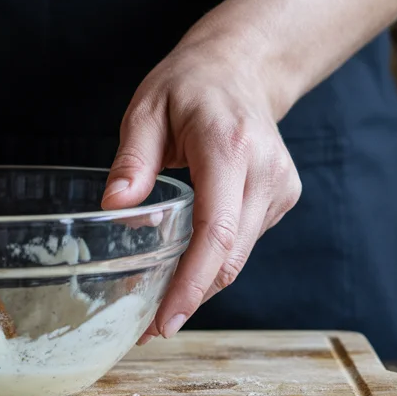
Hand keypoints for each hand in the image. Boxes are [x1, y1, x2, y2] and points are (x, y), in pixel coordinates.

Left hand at [101, 30, 302, 343]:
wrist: (243, 67)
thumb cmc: (189, 86)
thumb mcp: (146, 109)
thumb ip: (133, 159)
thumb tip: (114, 206)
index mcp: (229, 148)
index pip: (216, 230)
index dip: (192, 283)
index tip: (165, 319)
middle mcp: (265, 171)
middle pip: (231, 256)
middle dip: (190, 297)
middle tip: (148, 328)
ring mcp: (280, 187)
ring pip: (239, 256)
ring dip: (201, 284)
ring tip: (159, 303)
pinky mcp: (282, 198)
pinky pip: (244, 242)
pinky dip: (215, 260)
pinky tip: (185, 264)